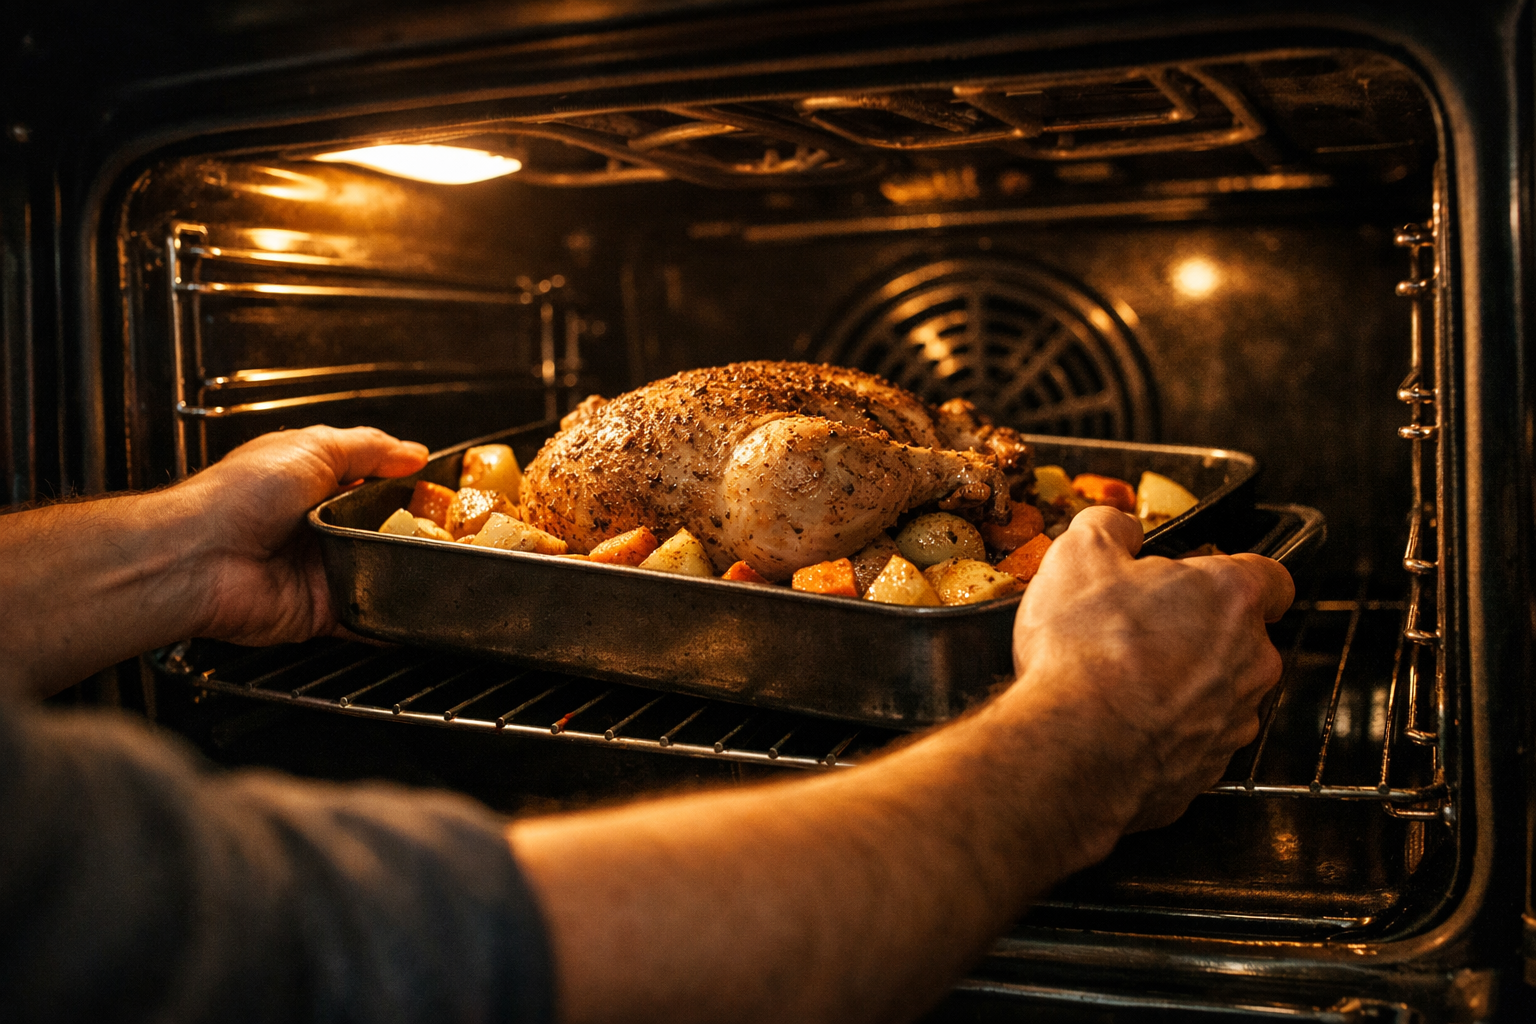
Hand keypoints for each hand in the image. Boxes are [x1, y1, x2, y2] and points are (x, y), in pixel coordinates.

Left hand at [171, 426, 426, 646]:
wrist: (201, 557)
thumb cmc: (239, 495)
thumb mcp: (312, 446)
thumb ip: (369, 448)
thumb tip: (414, 453)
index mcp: (312, 486)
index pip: (371, 485)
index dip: (404, 487)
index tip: (439, 491)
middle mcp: (316, 529)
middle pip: (380, 533)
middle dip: (411, 532)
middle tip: (449, 530)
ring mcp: (320, 572)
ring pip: (379, 574)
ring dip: (403, 571)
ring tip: (439, 563)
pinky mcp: (321, 612)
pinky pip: (365, 620)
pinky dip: (389, 621)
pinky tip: (417, 610)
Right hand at [1006, 506, 1292, 832]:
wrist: (1074, 748)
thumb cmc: (1086, 652)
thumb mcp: (1079, 554)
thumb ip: (1109, 526)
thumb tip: (1119, 525)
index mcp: (1231, 596)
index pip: (1270, 576)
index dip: (1233, 573)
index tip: (1202, 579)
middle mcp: (1251, 659)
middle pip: (1240, 636)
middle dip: (1196, 632)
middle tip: (1138, 629)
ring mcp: (1234, 719)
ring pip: (1220, 692)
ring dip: (1182, 684)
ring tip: (1121, 681)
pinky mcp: (1209, 768)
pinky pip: (1193, 740)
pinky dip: (1165, 731)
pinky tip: (1119, 723)